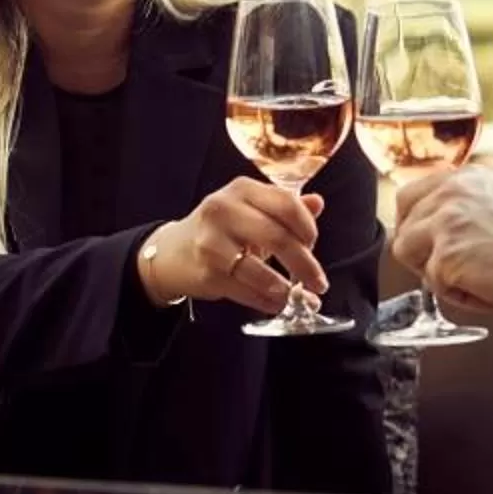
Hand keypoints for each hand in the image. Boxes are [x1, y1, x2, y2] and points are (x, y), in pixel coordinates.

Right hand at [143, 179, 328, 312]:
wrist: (174, 251)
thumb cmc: (222, 230)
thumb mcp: (252, 210)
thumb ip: (285, 208)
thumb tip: (317, 203)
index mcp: (242, 189)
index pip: (287, 204)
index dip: (308, 228)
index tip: (313, 245)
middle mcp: (224, 210)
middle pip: (278, 237)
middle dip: (305, 265)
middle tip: (319, 283)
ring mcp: (212, 242)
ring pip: (261, 270)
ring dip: (285, 289)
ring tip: (297, 296)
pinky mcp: (207, 272)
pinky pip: (246, 291)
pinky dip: (266, 301)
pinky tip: (276, 303)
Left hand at [390, 167, 492, 315]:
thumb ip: (466, 204)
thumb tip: (441, 225)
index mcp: (463, 177)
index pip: (409, 196)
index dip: (415, 225)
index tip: (428, 243)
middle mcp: (449, 193)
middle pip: (402, 226)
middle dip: (418, 251)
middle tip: (447, 267)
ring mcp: (444, 224)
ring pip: (408, 254)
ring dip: (435, 273)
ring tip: (474, 277)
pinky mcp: (445, 257)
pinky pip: (434, 286)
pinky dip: (459, 295)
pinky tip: (489, 288)